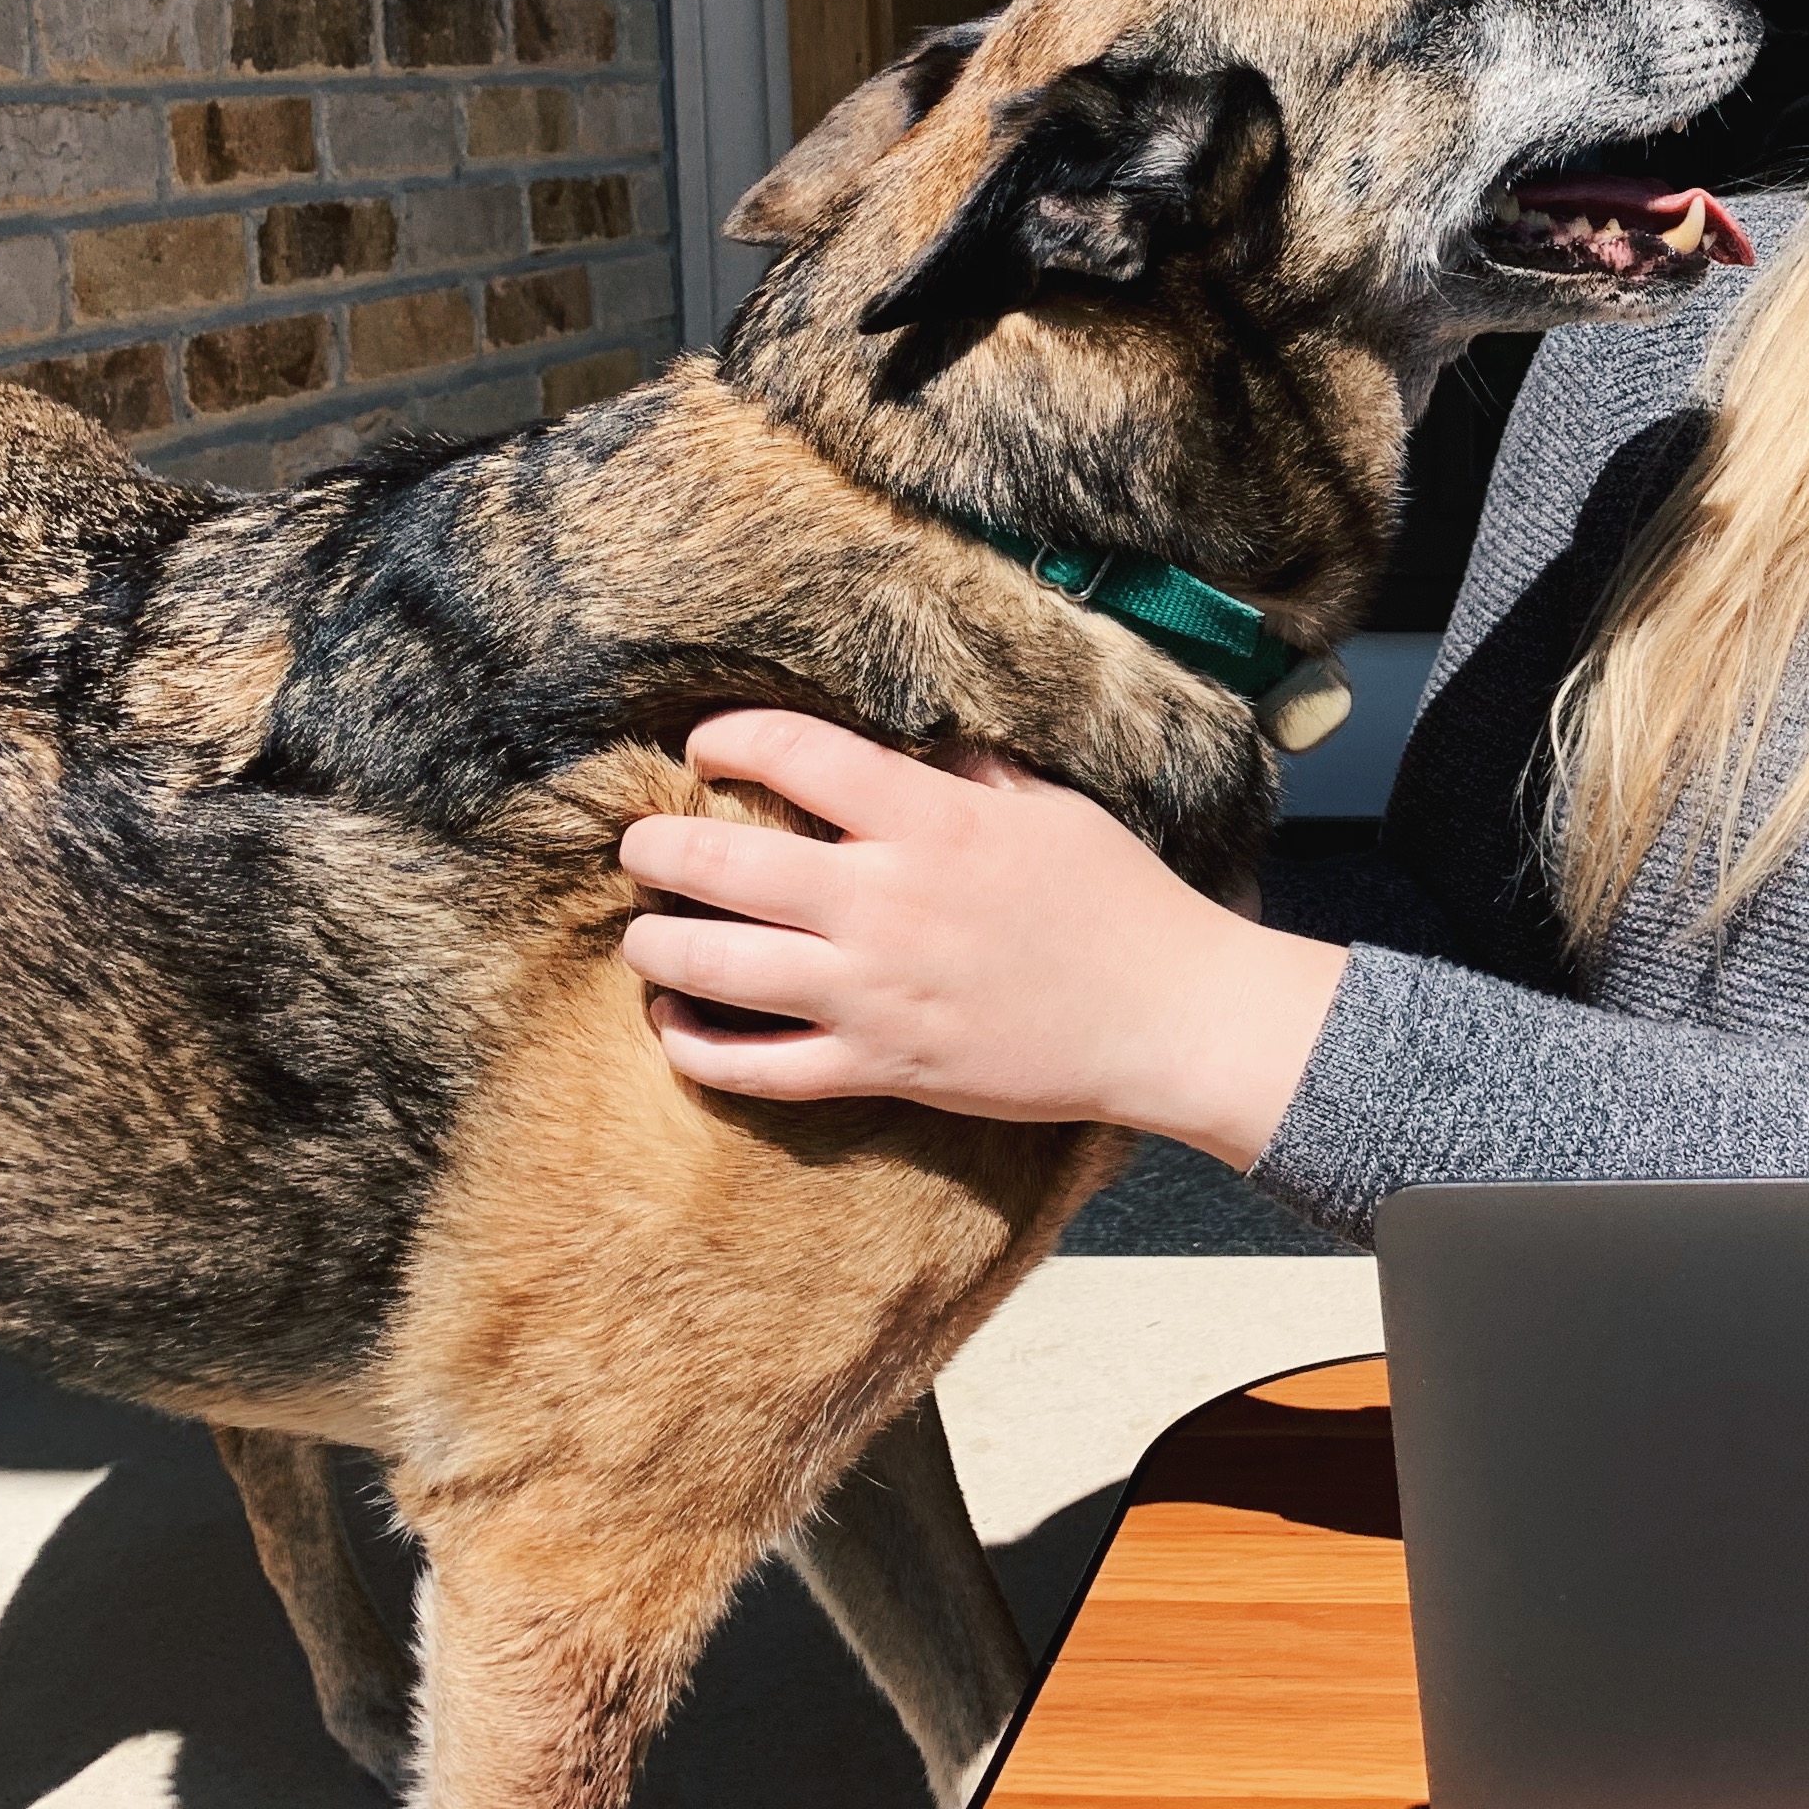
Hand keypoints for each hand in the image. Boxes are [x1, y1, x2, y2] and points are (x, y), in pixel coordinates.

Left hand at [616, 709, 1347, 1165]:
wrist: (1167, 1017)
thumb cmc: (1120, 901)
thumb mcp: (1049, 808)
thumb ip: (967, 773)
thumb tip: (908, 745)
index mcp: (932, 822)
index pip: (796, 755)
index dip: (731, 740)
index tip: (707, 747)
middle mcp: (886, 902)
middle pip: (723, 865)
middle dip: (657, 849)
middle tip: (641, 846)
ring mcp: (874, 993)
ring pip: (715, 969)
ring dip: (656, 947)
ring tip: (642, 935)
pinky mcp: (880, 1068)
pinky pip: (757, 1067)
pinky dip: (698, 1050)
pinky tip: (674, 1028)